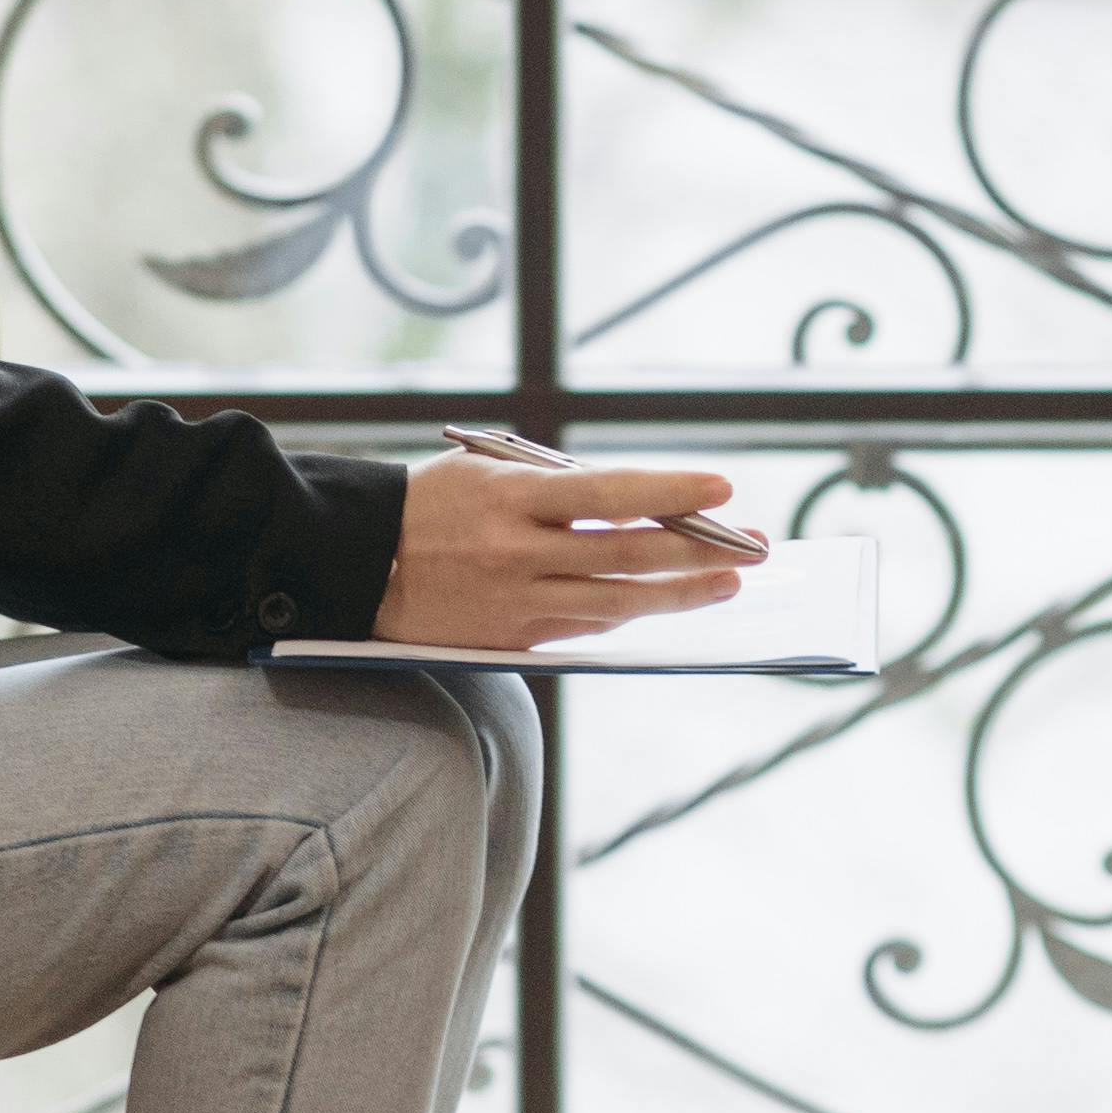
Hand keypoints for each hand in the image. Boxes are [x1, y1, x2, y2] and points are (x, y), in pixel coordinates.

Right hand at [369, 451, 746, 650]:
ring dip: (681, 593)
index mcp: (512, 500)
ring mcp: (517, 602)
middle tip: (753, 545)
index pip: (611, 494)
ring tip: (728, 582)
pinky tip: (667, 603)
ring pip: (618, 603)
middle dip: (699, 550)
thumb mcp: (487, 472)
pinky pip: (587, 629)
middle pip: (628, 556)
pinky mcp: (512, 640)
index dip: (672, 492)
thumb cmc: (432, 504)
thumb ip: (557, 487)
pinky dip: (631, 614)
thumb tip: (640, 504)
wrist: (358, 564)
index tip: (723, 487)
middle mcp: (517, 554)